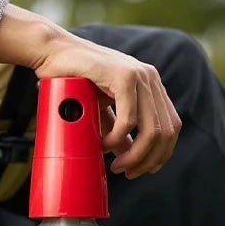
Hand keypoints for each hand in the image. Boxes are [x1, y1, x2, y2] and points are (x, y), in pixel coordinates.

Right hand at [34, 34, 180, 178]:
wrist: (53, 52)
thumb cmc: (75, 78)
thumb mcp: (103, 109)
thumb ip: (120, 130)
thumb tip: (130, 156)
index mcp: (151, 86)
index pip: (171, 126)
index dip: (162, 153)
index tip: (143, 169)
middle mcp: (150, 78)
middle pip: (166, 132)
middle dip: (149, 160)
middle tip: (127, 173)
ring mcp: (140, 75)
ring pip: (151, 130)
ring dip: (135, 155)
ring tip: (117, 166)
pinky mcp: (123, 75)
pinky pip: (129, 119)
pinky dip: (117, 139)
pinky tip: (104, 144)